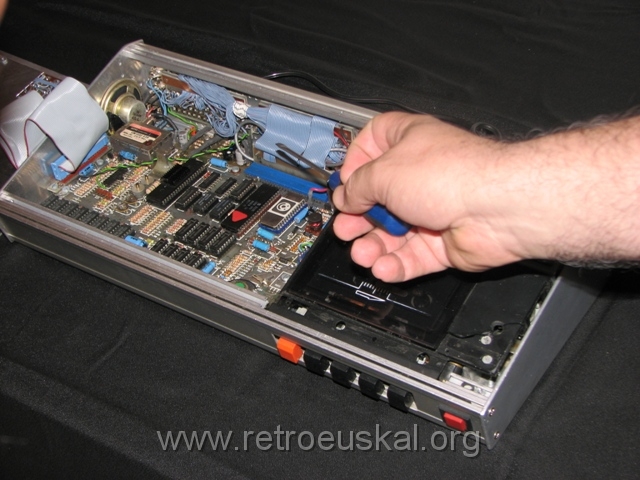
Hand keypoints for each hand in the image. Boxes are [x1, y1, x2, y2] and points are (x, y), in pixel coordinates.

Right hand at [332, 112, 525, 281]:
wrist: (498, 208)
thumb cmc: (454, 176)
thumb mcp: (384, 172)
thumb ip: (357, 186)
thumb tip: (347, 198)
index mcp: (409, 143)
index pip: (373, 144)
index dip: (355, 163)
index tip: (345, 182)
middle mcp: (422, 175)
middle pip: (378, 197)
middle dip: (359, 217)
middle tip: (347, 227)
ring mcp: (434, 210)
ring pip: (393, 233)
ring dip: (373, 246)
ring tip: (363, 253)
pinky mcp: (443, 243)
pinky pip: (412, 256)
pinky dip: (396, 264)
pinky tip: (384, 267)